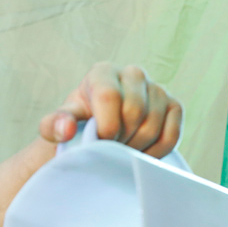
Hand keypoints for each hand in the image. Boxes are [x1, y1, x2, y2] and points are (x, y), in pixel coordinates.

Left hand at [38, 62, 181, 158]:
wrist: (96, 136)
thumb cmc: (76, 128)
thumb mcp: (56, 127)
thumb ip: (53, 126)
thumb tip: (67, 129)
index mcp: (102, 72)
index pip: (109, 97)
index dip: (104, 126)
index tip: (97, 141)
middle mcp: (132, 74)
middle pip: (134, 112)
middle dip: (119, 139)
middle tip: (107, 149)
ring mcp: (156, 89)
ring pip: (152, 126)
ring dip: (134, 148)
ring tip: (119, 152)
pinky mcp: (174, 107)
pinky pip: (170, 136)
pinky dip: (154, 153)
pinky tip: (138, 154)